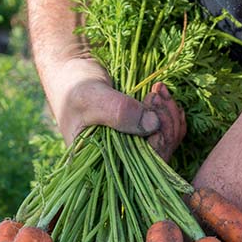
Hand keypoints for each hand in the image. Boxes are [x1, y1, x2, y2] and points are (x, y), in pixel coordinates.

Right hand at [47, 57, 184, 158]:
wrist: (72, 72)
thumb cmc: (73, 86)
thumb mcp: (91, 98)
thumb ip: (118, 112)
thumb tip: (153, 125)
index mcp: (100, 166)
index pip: (138, 169)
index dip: (156, 143)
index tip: (154, 110)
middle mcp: (118, 163)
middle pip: (157, 159)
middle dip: (166, 126)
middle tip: (159, 95)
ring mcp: (130, 150)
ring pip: (163, 145)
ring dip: (169, 117)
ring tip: (160, 91)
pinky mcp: (138, 136)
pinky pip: (163, 133)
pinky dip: (169, 115)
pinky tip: (164, 96)